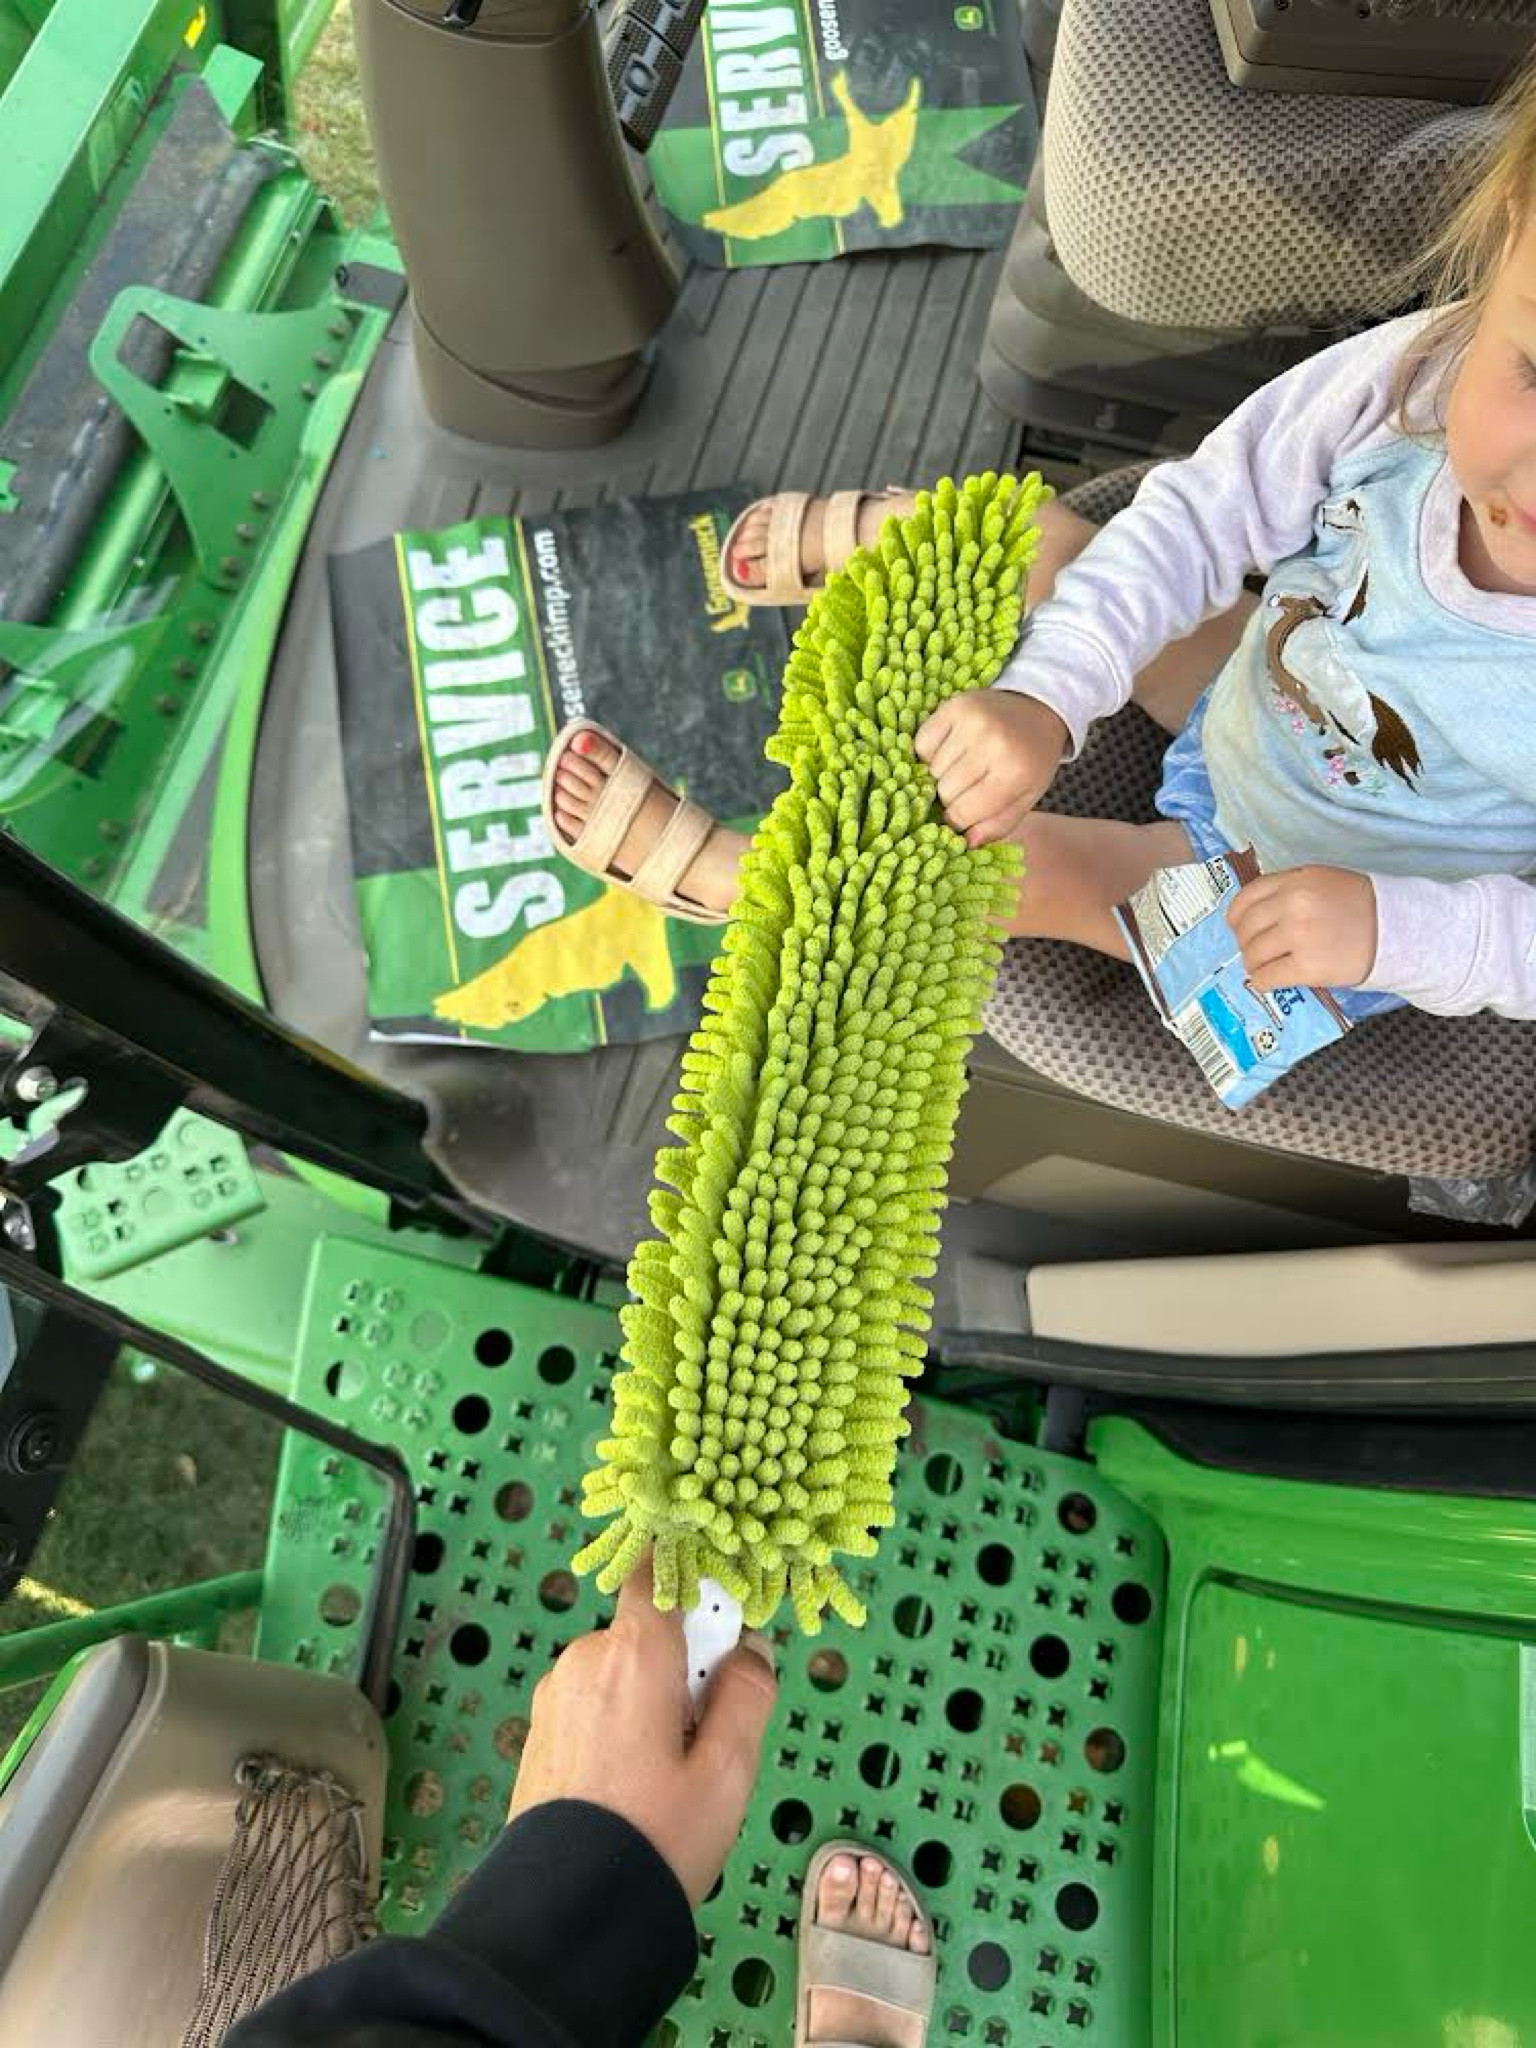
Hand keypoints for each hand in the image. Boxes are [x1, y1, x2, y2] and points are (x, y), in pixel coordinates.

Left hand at [508, 1556, 777, 1904]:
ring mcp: (556, 1698)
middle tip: (708, 1739)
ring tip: (670, 1778)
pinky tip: (635, 1789)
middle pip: (649, 1635)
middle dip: (686, 1668)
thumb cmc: (654, 1839)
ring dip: (654, 1703)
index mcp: (632, 1653)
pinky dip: (621, 1729)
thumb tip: (751, 1650)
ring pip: (623, 1674)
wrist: (566, 1914)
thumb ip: (749, 1695)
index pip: (657, 1572)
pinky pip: (595, 1708)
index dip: (696, 1585)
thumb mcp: (728, 1771)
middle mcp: (584, 1660)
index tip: (726, 1625)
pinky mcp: (541, 1736)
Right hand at [915, 690, 1069, 847]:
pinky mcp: (954, 706)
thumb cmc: (1031, 760)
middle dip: (951, 797)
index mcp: (1015, 772)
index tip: (962, 816)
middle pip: (945, 791)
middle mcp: (993, 743)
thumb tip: (966, 842)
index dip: (957, 820)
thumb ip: (998, 825)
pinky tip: (949, 751)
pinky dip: (929, 753)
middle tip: (966, 788)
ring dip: (940, 774)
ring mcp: (972, 721)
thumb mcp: (1025, 798)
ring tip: (961, 767)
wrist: (1037, 709)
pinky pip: (922, 743)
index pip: (963, 812)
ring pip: (931, 769)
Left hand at [1228, 865, 1377, 989]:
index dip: (1236, 917)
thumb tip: (1253, 912)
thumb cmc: (1361, 905)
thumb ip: (1288, 889)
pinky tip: (1267, 982)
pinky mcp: (1309, 966)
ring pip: (1253, 954)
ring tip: (1262, 967)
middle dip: (1245, 943)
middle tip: (1252, 952)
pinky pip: (1268, 977)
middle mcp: (1294, 905)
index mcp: (1296, 880)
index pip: (1246, 898)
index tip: (1237, 928)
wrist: (1397, 929)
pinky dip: (1262, 982)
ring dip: (1253, 964)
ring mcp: (1300, 936)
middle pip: (1246, 928)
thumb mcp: (1323, 880)